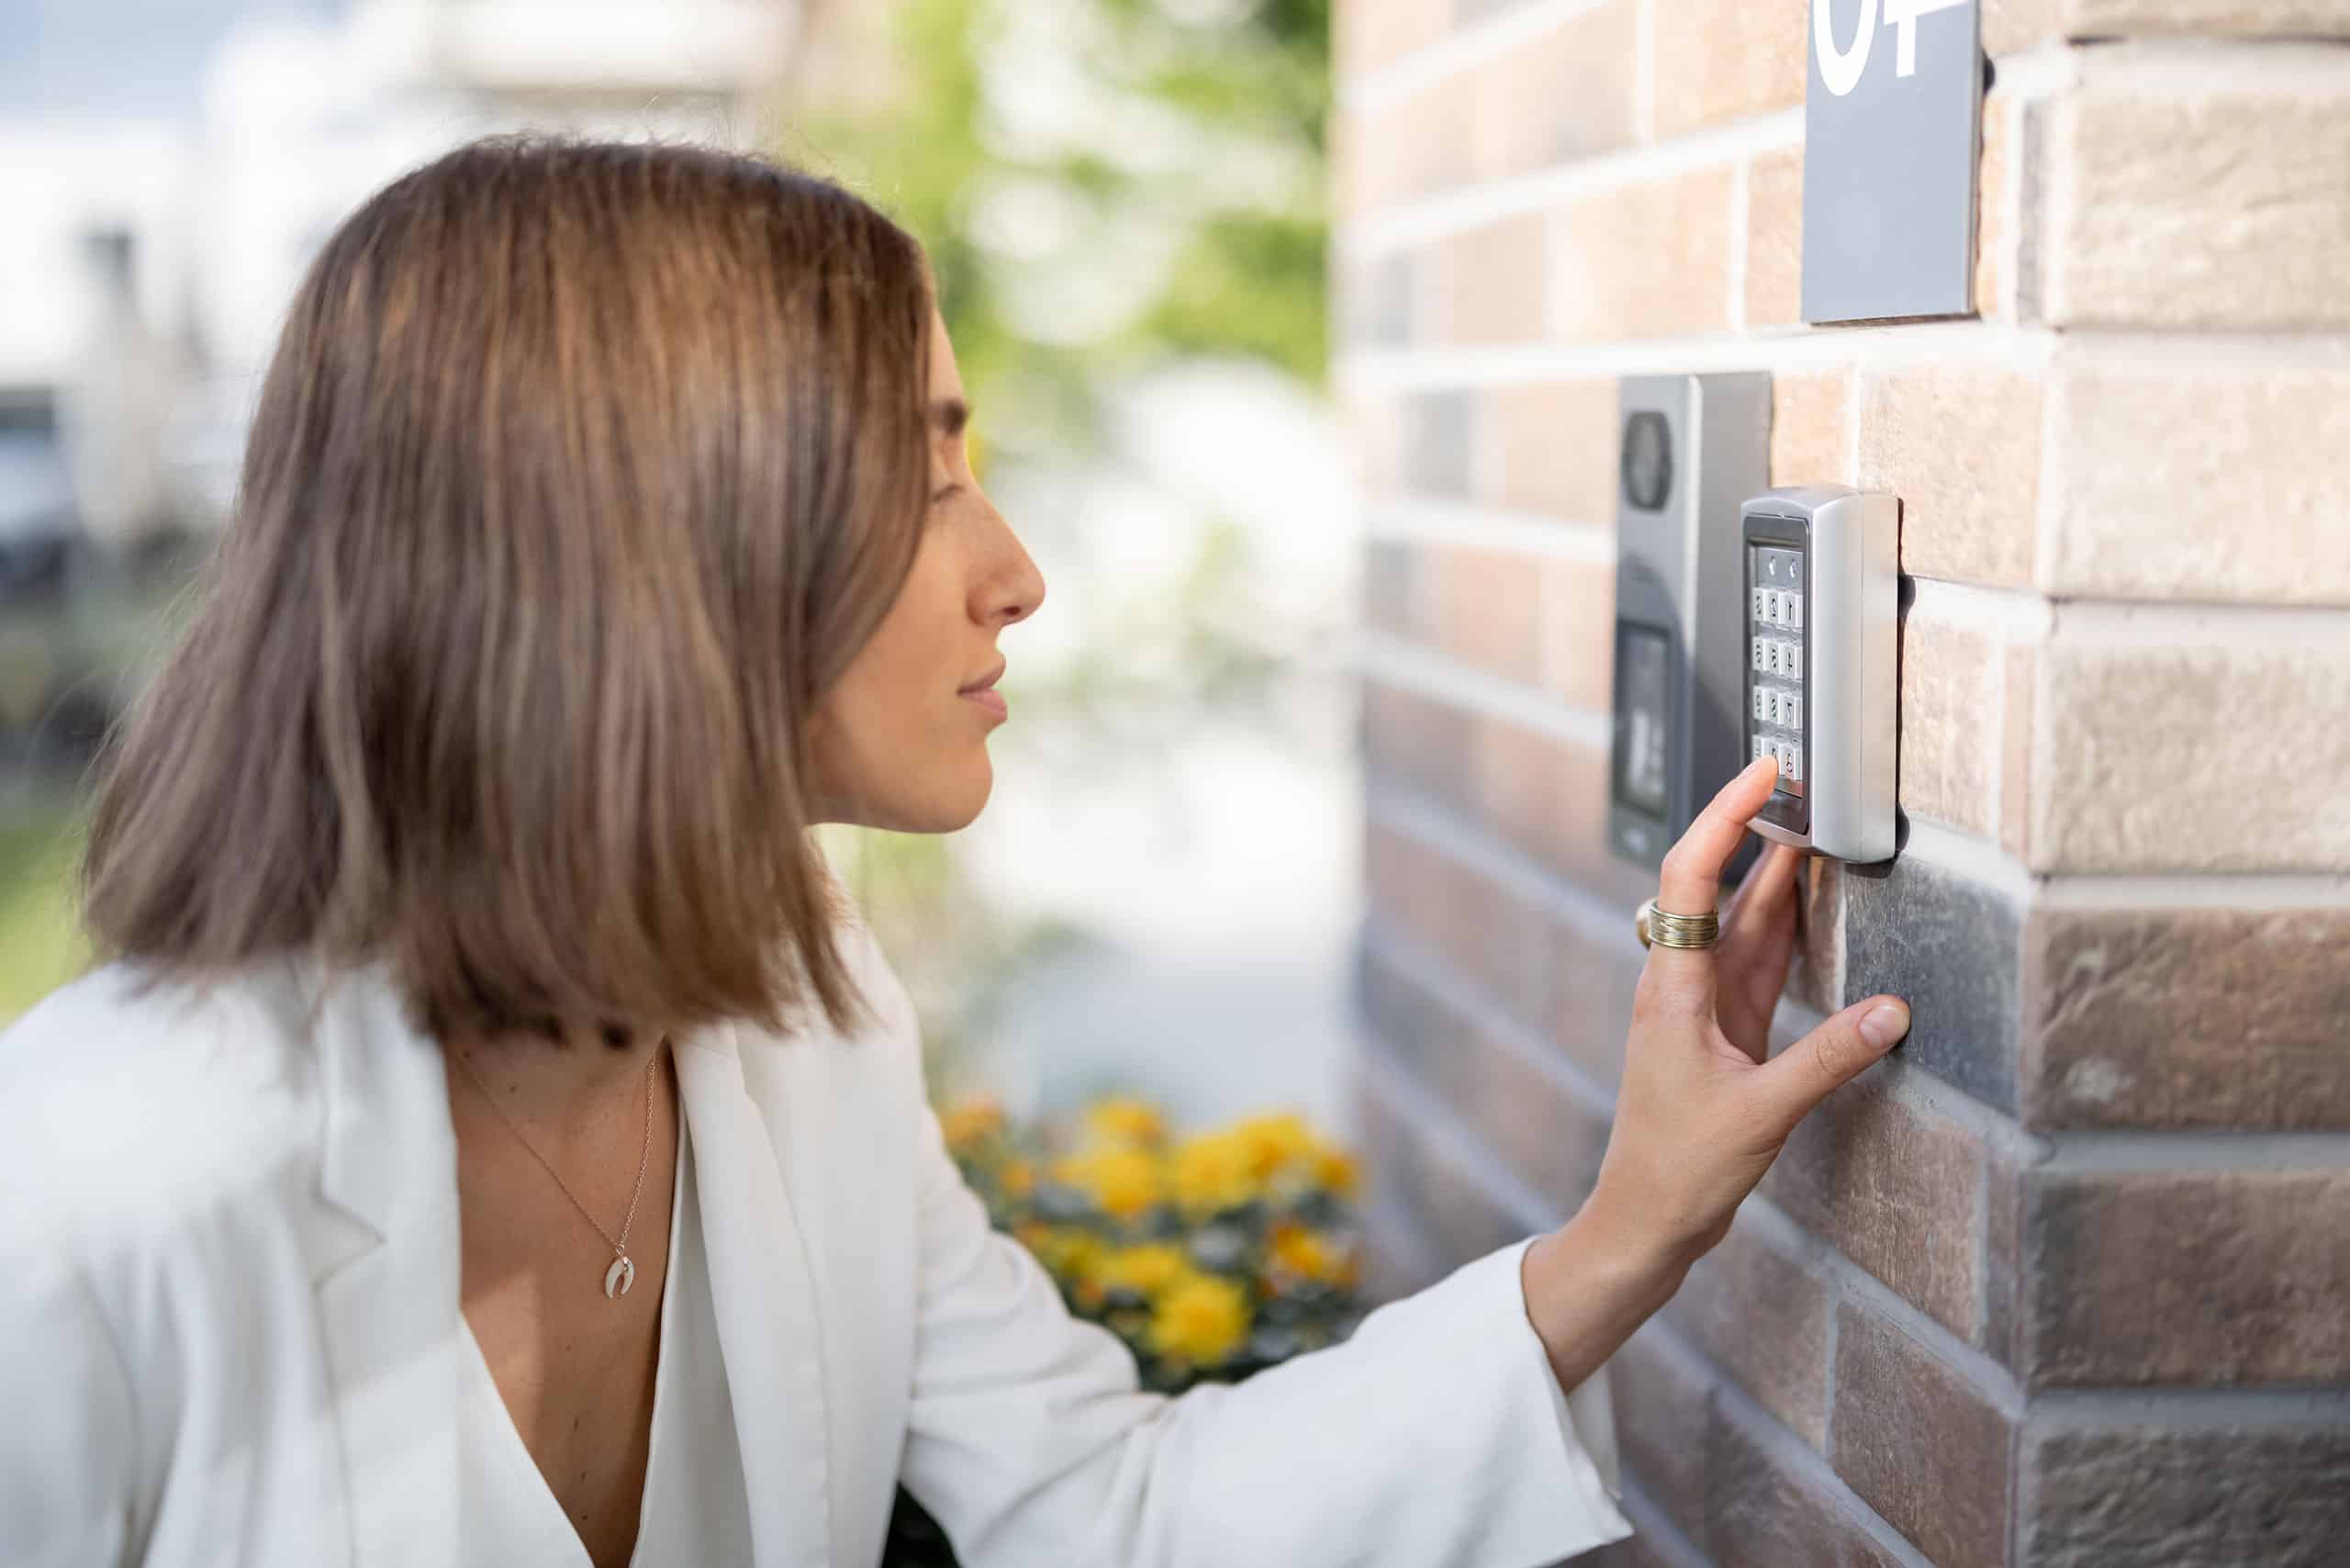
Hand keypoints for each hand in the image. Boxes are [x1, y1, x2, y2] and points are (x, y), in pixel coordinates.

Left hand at [1589, 755, 1910, 1267]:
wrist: (1644, 1219)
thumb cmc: (1680, 1169)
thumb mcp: (1762, 1113)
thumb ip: (1828, 1060)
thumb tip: (1894, 1011)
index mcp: (1674, 990)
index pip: (1691, 879)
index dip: (1724, 818)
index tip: (1763, 775)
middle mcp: (1681, 986)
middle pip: (1716, 888)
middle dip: (1756, 830)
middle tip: (1803, 783)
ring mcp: (1700, 1007)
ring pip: (1739, 923)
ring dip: (1773, 876)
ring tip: (1815, 826)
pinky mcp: (1722, 1031)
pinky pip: (1755, 963)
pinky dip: (1783, 930)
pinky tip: (1809, 906)